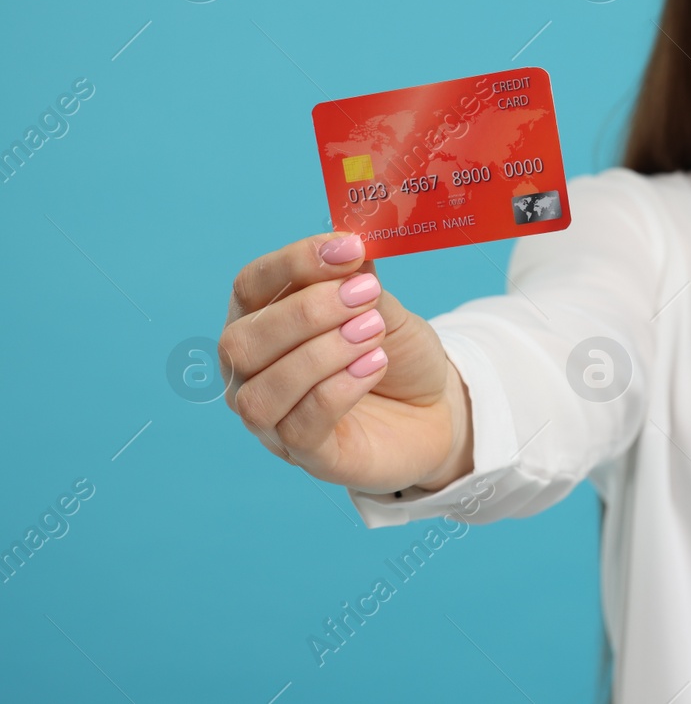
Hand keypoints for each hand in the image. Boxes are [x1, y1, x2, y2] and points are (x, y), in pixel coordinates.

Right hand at [220, 233, 472, 493]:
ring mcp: (273, 420)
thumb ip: (358, 282)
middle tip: (365, 296)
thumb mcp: (382, 307)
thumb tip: (345, 247)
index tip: (348, 249)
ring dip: (321, 353)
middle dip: (306, 312)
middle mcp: (251, 373)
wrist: (435, 408)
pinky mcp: (307, 456)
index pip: (249, 285)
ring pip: (264, 390)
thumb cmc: (395, 353)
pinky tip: (374, 364)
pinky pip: (300, 427)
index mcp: (261, 322)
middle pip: (242, 341)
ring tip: (373, 331)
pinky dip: (337, 390)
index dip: (293, 262)